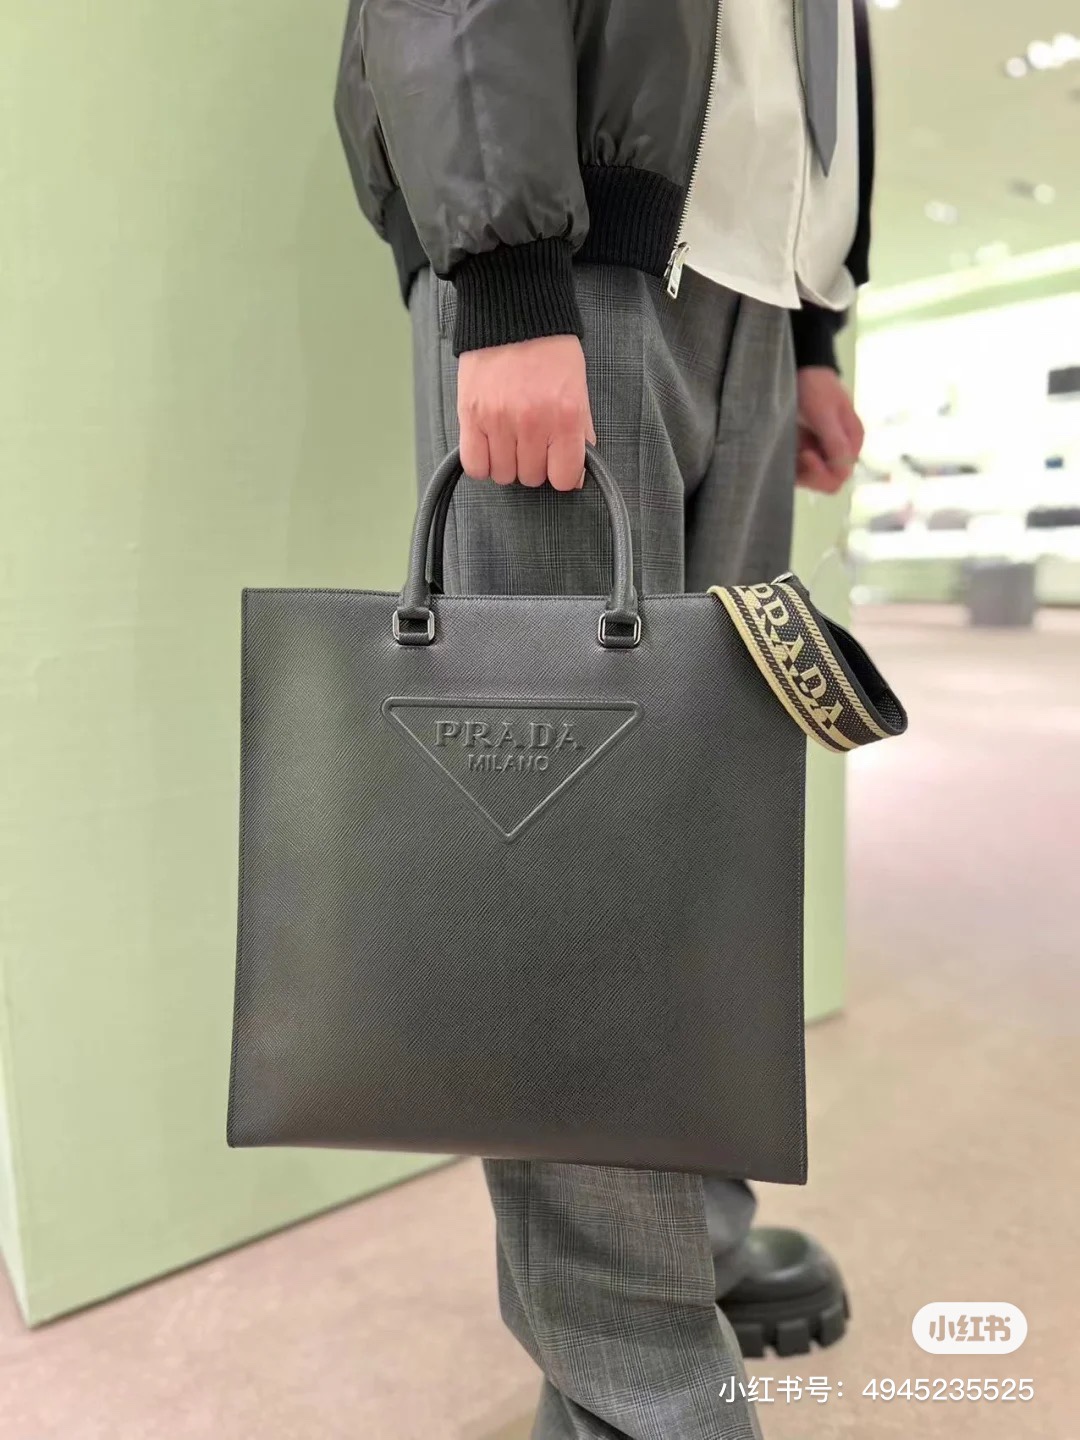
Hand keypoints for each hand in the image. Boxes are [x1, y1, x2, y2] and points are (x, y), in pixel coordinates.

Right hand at [457, 335, 596, 491]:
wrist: (512, 312)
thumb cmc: (548, 348)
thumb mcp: (577, 388)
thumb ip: (580, 431)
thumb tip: (577, 471)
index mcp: (565, 416)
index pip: (564, 478)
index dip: (562, 474)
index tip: (557, 463)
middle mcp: (532, 422)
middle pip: (532, 478)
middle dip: (534, 465)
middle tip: (532, 442)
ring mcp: (499, 420)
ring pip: (503, 475)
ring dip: (508, 464)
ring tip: (510, 440)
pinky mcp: (471, 415)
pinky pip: (475, 465)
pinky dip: (482, 463)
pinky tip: (489, 446)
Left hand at [796, 367, 864, 493]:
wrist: (800, 368)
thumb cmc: (815, 386)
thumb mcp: (825, 412)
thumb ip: (835, 441)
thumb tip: (844, 470)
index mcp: (852, 441)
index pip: (841, 474)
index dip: (823, 472)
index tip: (806, 454)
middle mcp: (839, 450)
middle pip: (827, 481)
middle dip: (810, 474)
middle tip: (797, 454)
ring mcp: (822, 452)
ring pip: (812, 479)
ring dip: (798, 471)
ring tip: (789, 451)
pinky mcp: (805, 450)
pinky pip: (800, 471)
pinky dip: (791, 467)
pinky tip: (783, 453)